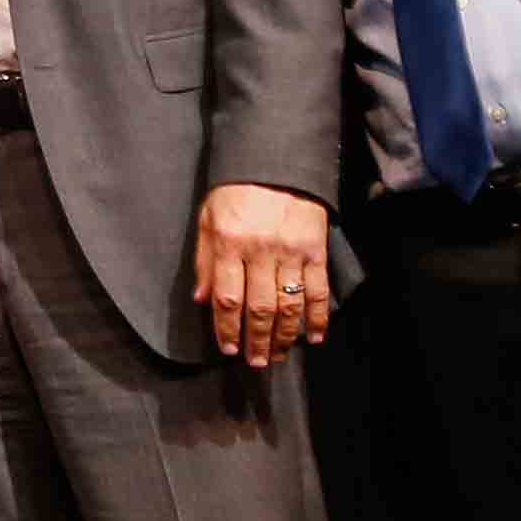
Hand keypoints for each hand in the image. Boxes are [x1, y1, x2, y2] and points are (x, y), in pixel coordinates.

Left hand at [191, 180, 328, 367]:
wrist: (276, 159)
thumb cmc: (237, 189)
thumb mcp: (208, 217)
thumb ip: (204, 260)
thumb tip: (202, 299)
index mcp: (230, 244)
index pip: (228, 298)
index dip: (227, 328)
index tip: (228, 348)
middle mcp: (261, 251)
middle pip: (259, 309)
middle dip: (257, 341)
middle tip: (256, 362)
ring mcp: (291, 252)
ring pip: (289, 306)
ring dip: (284, 337)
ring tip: (279, 355)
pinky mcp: (316, 249)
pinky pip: (318, 290)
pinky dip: (318, 317)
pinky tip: (314, 337)